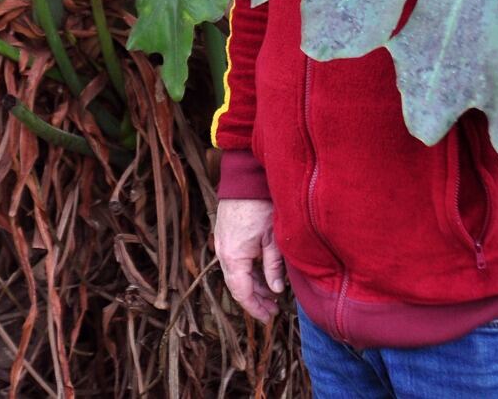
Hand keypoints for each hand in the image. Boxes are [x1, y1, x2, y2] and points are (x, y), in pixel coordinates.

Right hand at [213, 198, 284, 321]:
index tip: (268, 318)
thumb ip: (273, 267)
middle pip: (236, 286)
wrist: (244, 179)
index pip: (242, 292)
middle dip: (254, 300)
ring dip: (251, 286)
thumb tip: (276, 290)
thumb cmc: (260, 206)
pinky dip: (246, 273)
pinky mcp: (224, 236)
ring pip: (235, 274)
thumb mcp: (273, 239)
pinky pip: (234, 262)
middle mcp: (222, 253)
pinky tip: (261, 275)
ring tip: (270, 295)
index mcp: (233, 257)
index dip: (255, 308)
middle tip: (272, 311)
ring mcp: (221, 244)